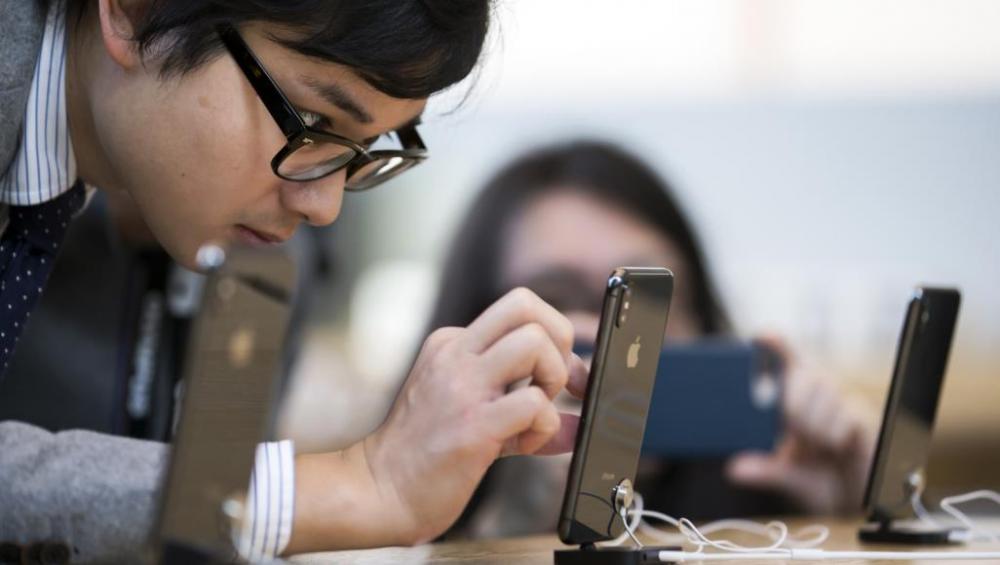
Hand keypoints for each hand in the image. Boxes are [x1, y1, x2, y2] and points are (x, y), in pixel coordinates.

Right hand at [285, 288, 588, 552]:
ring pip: (534, 343)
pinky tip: (524, 445)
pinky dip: (544, 428)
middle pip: (525, 305)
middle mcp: (456, 355)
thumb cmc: (424, 455)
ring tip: (536, 413)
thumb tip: (576, 424)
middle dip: (559, 342)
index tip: (562, 375)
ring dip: (553, 379)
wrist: (379, 492)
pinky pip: (534, 404)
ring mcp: (462, 387)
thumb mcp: (473, 415)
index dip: (553, 337)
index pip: (517, 309)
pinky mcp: (473, 426)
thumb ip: (524, 412)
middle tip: (555, 385)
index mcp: (452, 345)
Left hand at [726, 339, 877, 514]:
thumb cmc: (826, 482)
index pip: (788, 363)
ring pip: (825, 392)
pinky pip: (845, 415)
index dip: (777, 346)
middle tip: (794, 433)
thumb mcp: (790, 478)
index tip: (762, 336)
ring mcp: (845, 404)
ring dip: (813, 424)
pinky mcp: (864, 417)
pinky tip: (837, 448)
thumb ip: (765, 471)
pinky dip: (833, 436)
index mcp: (799, 403)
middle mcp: (822, 396)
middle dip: (792, 402)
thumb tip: (733, 469)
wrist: (864, 502)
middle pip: (804, 374)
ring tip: (818, 448)